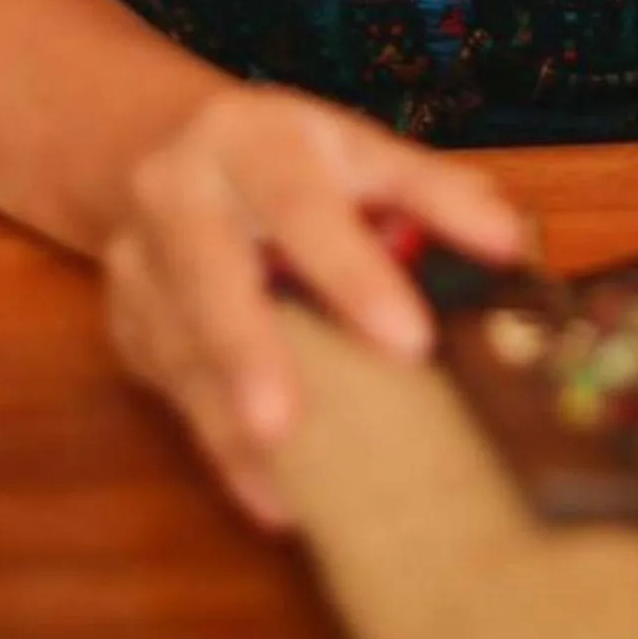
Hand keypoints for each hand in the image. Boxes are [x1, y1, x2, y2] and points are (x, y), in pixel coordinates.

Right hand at [101, 81, 526, 529]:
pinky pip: (173, 393)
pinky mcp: (128, 325)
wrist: (171, 148)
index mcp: (248, 138)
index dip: (350, 270)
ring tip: (292, 489)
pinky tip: (275, 500)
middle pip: (208, 273)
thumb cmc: (295, 161)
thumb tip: (509, 244)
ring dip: (230, 422)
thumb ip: (433, 193)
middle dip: (247, 349)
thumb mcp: (359, 153)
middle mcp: (178, 192)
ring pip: (180, 346)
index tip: (410, 339)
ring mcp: (139, 262)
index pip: (298, 202)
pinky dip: (223, 451)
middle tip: (286, 424)